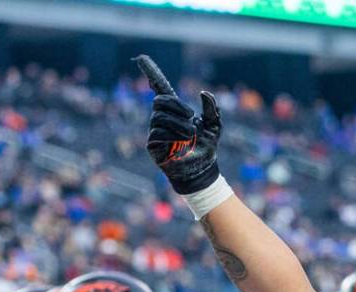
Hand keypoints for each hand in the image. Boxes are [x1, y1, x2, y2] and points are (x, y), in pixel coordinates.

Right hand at [134, 54, 221, 194]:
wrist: (202, 170)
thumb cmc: (207, 147)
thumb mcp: (215, 125)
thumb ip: (212, 108)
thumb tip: (203, 92)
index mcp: (175, 110)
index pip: (159, 87)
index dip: (151, 72)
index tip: (141, 57)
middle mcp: (162, 117)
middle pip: (160, 101)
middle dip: (176, 106)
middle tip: (191, 117)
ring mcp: (155, 130)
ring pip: (160, 117)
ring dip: (179, 124)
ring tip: (191, 136)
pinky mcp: (152, 144)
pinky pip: (158, 132)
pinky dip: (172, 135)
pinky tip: (182, 142)